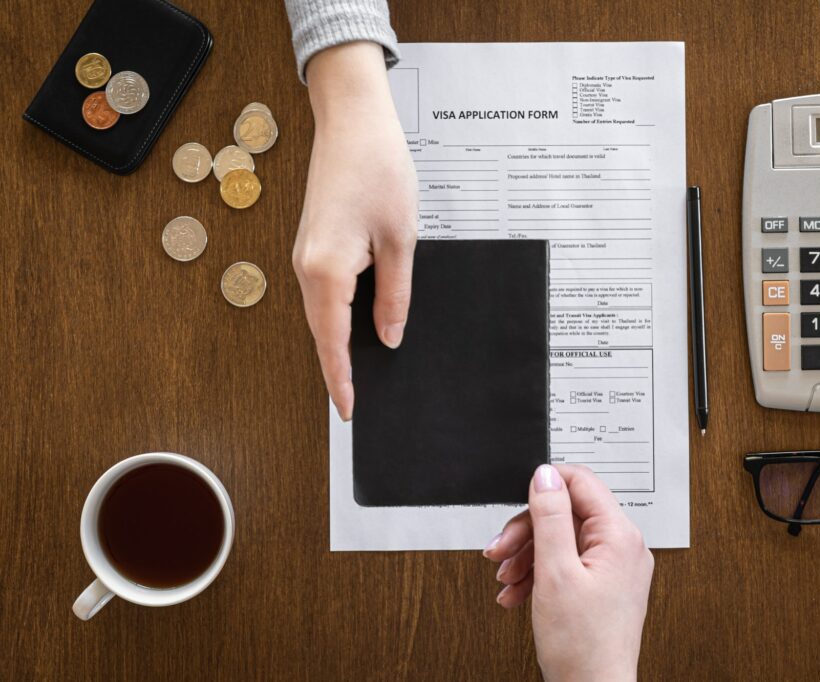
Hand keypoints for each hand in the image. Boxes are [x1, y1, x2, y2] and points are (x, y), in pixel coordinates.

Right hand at [292, 42, 416, 419]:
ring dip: (338, 344)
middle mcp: (306, 267)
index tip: (349, 412)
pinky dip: (337, 317)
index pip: (333, 342)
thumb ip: (394, 295)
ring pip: (322, 314)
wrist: (353, 120)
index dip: (342, 380)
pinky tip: (358, 327)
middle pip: (322, 333)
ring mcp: (305, 255)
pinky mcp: (313, 244)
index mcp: (326, 270)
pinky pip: (324, 293)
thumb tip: (390, 337)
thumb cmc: (378, 169)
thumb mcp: (401, 240)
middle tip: (358, 404)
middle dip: (339, 369)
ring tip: (362, 374)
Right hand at [483, 465, 654, 681]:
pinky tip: (517, 592)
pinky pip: (567, 564)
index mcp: (619, 536)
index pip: (582, 481)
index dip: (545, 486)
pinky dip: (539, 574)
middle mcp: (623, 547)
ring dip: (527, 555)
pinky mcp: (603, 586)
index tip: (517, 502)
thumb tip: (545, 475)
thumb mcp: (556, 572)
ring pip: (562, 540)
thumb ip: (549, 517)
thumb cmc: (583, 646)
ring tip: (505, 578)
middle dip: (527, 531)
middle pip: (566, 514)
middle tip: (499, 551)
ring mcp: (614, 568)